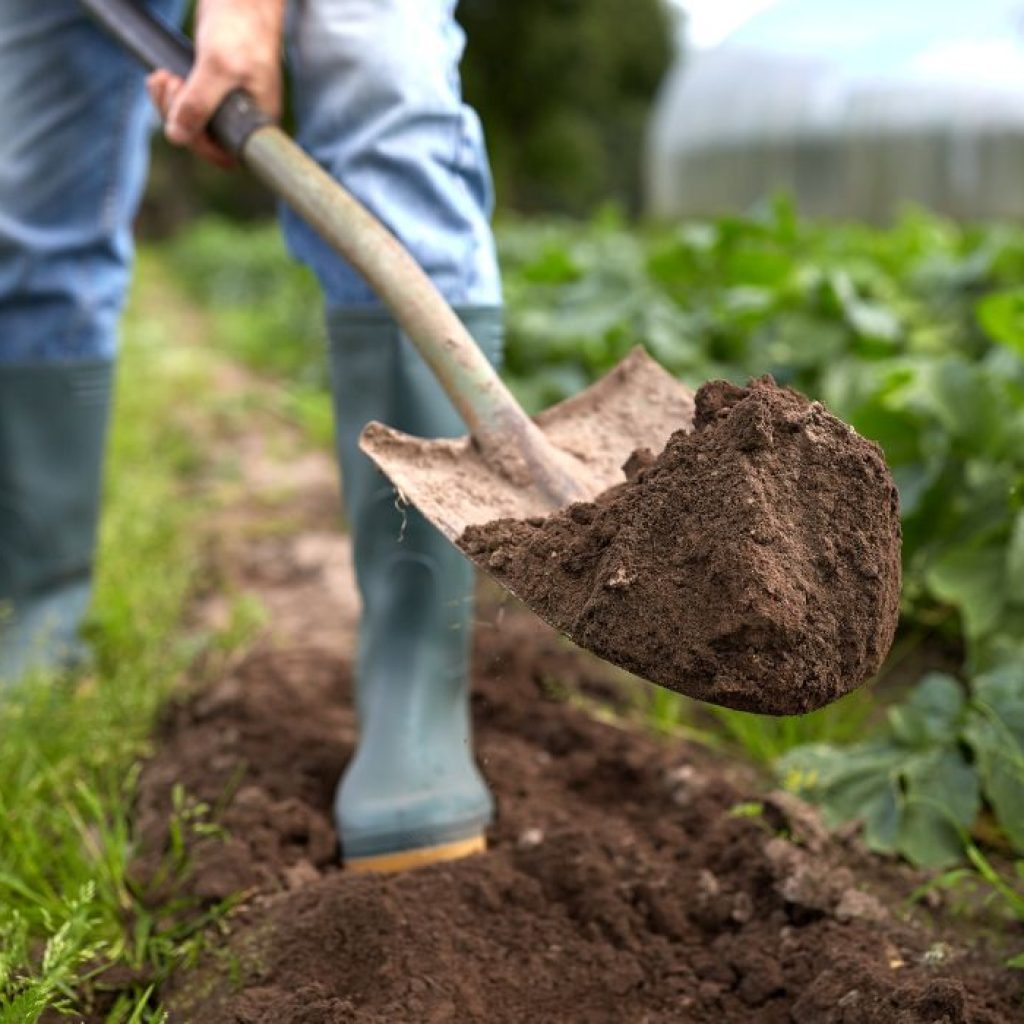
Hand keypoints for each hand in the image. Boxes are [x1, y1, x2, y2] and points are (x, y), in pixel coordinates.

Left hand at [147, 0, 285, 167]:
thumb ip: (198, 105)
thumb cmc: (240, 28)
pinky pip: (184, 103)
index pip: (226, 156)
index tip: (185, 117)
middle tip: (170, 82)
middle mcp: (243, 118)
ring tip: (164, 75)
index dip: (200, 144)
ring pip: (189, 122)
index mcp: (257, 122)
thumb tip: (177, 138)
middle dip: (177, 115)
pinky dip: (168, 92)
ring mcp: (226, 103)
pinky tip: (162, 74)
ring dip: (168, 103)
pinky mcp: (210, 86)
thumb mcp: (216, 67)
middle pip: (202, 140)